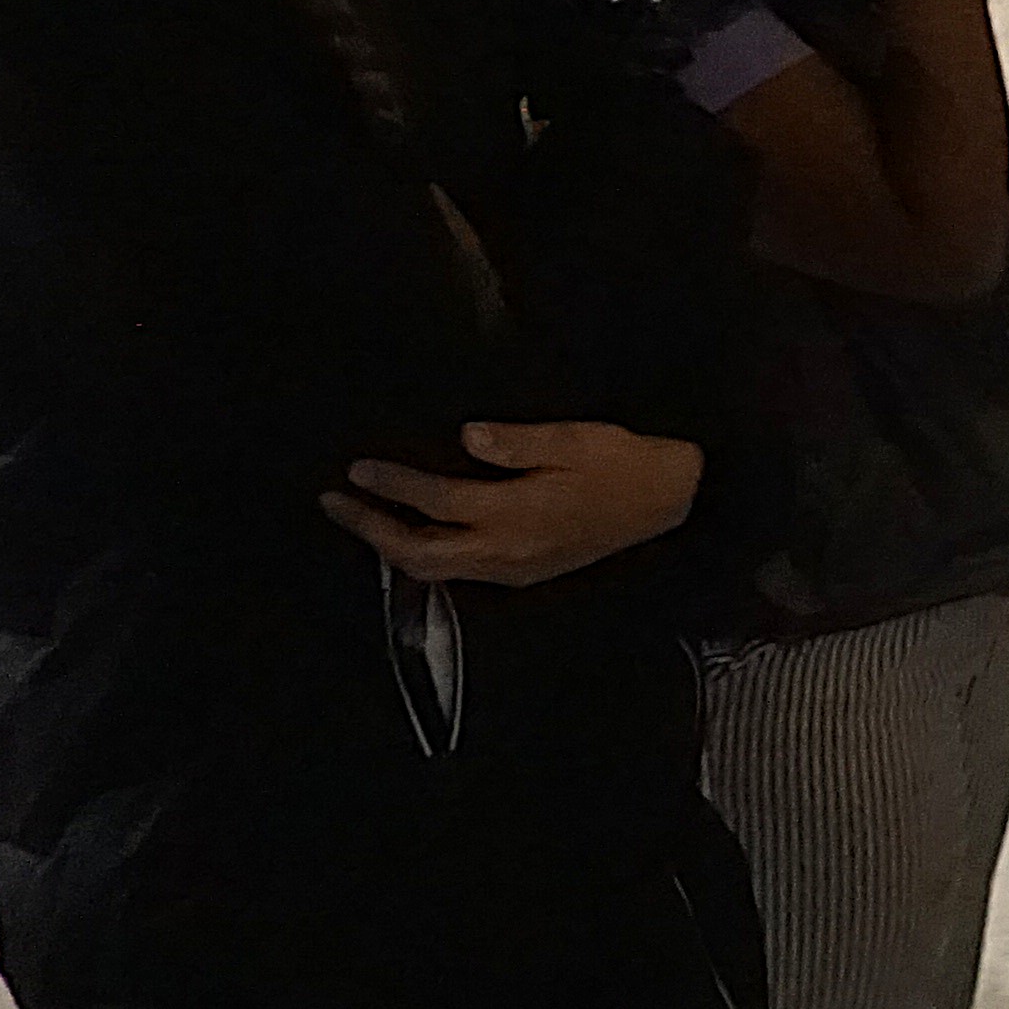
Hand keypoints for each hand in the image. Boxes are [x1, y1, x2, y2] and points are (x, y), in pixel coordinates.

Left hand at [325, 422, 703, 587]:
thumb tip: (467, 437)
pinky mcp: (525, 571)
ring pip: (435, 569)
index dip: (393, 485)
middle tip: (336, 504)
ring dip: (393, 546)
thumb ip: (519, 442)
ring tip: (363, 521)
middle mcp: (508, 549)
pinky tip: (416, 537)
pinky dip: (425, 556)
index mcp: (516, 513)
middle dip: (372, 529)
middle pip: (420, 551)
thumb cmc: (626, 463)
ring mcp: (516, 566)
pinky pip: (459, 572)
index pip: (437, 500)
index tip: (358, 469)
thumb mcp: (577, 439)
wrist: (673, 499)